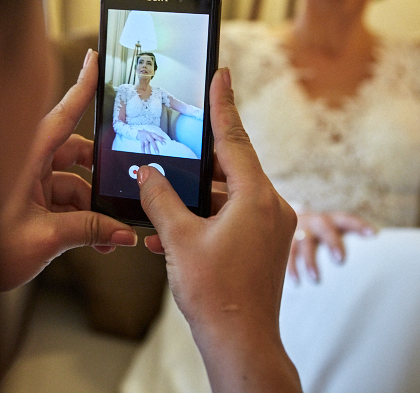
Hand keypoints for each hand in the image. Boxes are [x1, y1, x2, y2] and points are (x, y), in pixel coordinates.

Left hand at [0, 50, 136, 290]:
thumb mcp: (45, 239)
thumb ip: (88, 231)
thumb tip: (122, 232)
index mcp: (25, 159)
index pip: (62, 115)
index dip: (81, 86)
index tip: (95, 58)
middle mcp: (26, 165)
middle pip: (74, 152)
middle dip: (100, 174)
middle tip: (122, 191)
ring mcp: (26, 184)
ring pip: (71, 182)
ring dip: (92, 206)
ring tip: (109, 235)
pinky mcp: (26, 203)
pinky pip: (62, 202)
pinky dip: (80, 218)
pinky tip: (96, 240)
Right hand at [137, 68, 300, 392]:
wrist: (241, 344)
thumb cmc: (216, 294)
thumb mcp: (178, 240)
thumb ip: (160, 199)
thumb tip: (148, 174)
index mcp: (257, 198)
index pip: (235, 138)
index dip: (223, 104)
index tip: (221, 74)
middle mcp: (271, 207)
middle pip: (232, 167)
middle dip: (200, 158)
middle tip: (178, 137)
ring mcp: (272, 228)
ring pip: (230, 195)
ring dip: (197, 197)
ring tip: (163, 196)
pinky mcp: (265, 246)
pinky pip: (233, 218)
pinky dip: (206, 219)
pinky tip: (172, 232)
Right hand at [137, 128, 165, 154]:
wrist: (140, 132)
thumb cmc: (149, 134)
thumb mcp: (153, 134)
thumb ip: (159, 137)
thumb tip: (165, 139)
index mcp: (152, 134)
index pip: (157, 137)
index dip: (161, 140)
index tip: (164, 144)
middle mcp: (148, 136)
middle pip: (152, 141)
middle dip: (154, 147)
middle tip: (157, 152)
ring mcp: (144, 139)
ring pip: (146, 145)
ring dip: (148, 150)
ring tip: (150, 154)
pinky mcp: (141, 142)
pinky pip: (142, 146)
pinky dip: (143, 150)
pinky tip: (144, 153)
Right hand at [288, 211, 375, 282]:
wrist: (283, 220)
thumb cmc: (320, 234)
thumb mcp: (333, 230)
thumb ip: (351, 239)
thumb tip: (380, 249)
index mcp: (331, 220)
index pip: (347, 219)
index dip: (360, 225)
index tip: (374, 234)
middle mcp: (315, 222)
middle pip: (324, 228)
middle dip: (332, 242)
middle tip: (340, 260)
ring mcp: (299, 232)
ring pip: (304, 243)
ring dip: (309, 261)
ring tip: (316, 279)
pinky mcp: (284, 242)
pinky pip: (287, 255)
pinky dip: (291, 268)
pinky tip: (296, 282)